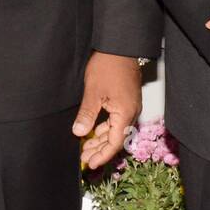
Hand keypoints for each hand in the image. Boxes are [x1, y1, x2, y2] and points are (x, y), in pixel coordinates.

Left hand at [72, 52, 142, 167]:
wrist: (120, 46)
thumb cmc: (109, 65)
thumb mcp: (93, 91)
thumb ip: (87, 114)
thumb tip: (79, 132)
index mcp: (125, 113)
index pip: (114, 142)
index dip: (102, 155)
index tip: (90, 163)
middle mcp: (131, 112)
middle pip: (116, 138)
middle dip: (100, 149)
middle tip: (84, 157)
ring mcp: (130, 106)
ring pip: (115, 130)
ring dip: (101, 139)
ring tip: (86, 146)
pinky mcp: (126, 100)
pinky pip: (116, 120)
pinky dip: (104, 127)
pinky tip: (93, 130)